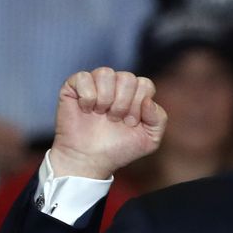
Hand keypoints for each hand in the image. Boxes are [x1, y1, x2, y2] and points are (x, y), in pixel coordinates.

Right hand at [50, 67, 166, 179]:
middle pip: (127, 77)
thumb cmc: (120, 148)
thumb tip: (147, 100)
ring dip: (106, 99)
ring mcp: (96, 83)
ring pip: (106, 73)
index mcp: (136, 94)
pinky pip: (84, 77)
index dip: (138, 105)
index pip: (145, 84)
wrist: (90, 159)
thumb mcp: (150, 139)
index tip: (130, 123)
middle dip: (123, 103)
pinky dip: (87, 98)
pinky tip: (86, 110)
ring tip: (101, 115)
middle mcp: (116, 85)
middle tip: (115, 120)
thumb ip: (159, 119)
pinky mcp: (74, 85)